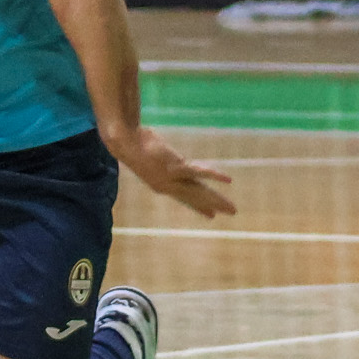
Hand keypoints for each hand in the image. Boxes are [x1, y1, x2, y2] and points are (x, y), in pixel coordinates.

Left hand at [106, 128, 234, 217]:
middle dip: (214, 205)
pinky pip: (199, 173)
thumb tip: (173, 158)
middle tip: (231, 213)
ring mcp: (173, 179)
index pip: (187, 197)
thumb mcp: (151, 157)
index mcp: (164, 185)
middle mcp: (169, 186)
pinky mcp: (176, 167)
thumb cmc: (136, 145)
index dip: (200, 206)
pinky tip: (229, 180)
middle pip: (197, 197)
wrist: (126, 143)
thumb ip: (164, 160)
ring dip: (217, 200)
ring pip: (200, 191)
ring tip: (232, 209)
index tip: (211, 215)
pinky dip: (214, 176)